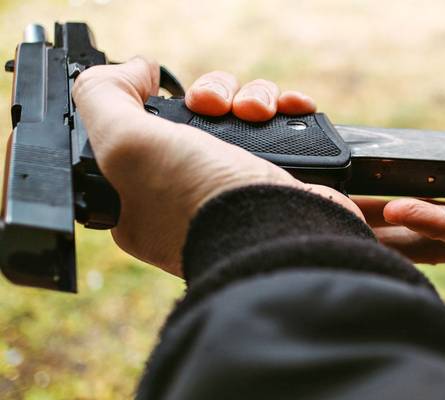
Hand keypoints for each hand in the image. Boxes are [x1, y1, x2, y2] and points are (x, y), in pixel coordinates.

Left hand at [72, 57, 360, 274]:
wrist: (279, 236)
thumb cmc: (199, 202)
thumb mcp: (124, 145)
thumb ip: (103, 97)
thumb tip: (135, 70)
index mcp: (142, 194)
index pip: (141, 129)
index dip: (151, 103)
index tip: (166, 98)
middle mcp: (189, 190)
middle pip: (196, 114)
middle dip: (209, 95)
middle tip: (213, 108)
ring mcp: (237, 187)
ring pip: (242, 114)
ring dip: (253, 97)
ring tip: (259, 112)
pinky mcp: (278, 181)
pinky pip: (282, 127)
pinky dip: (288, 111)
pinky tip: (292, 109)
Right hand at [357, 69, 444, 267]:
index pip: (430, 190)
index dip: (394, 190)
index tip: (355, 187)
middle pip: (426, 224)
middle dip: (380, 222)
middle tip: (336, 214)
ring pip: (439, 237)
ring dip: (395, 233)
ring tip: (350, 223)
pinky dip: (437, 224)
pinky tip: (400, 215)